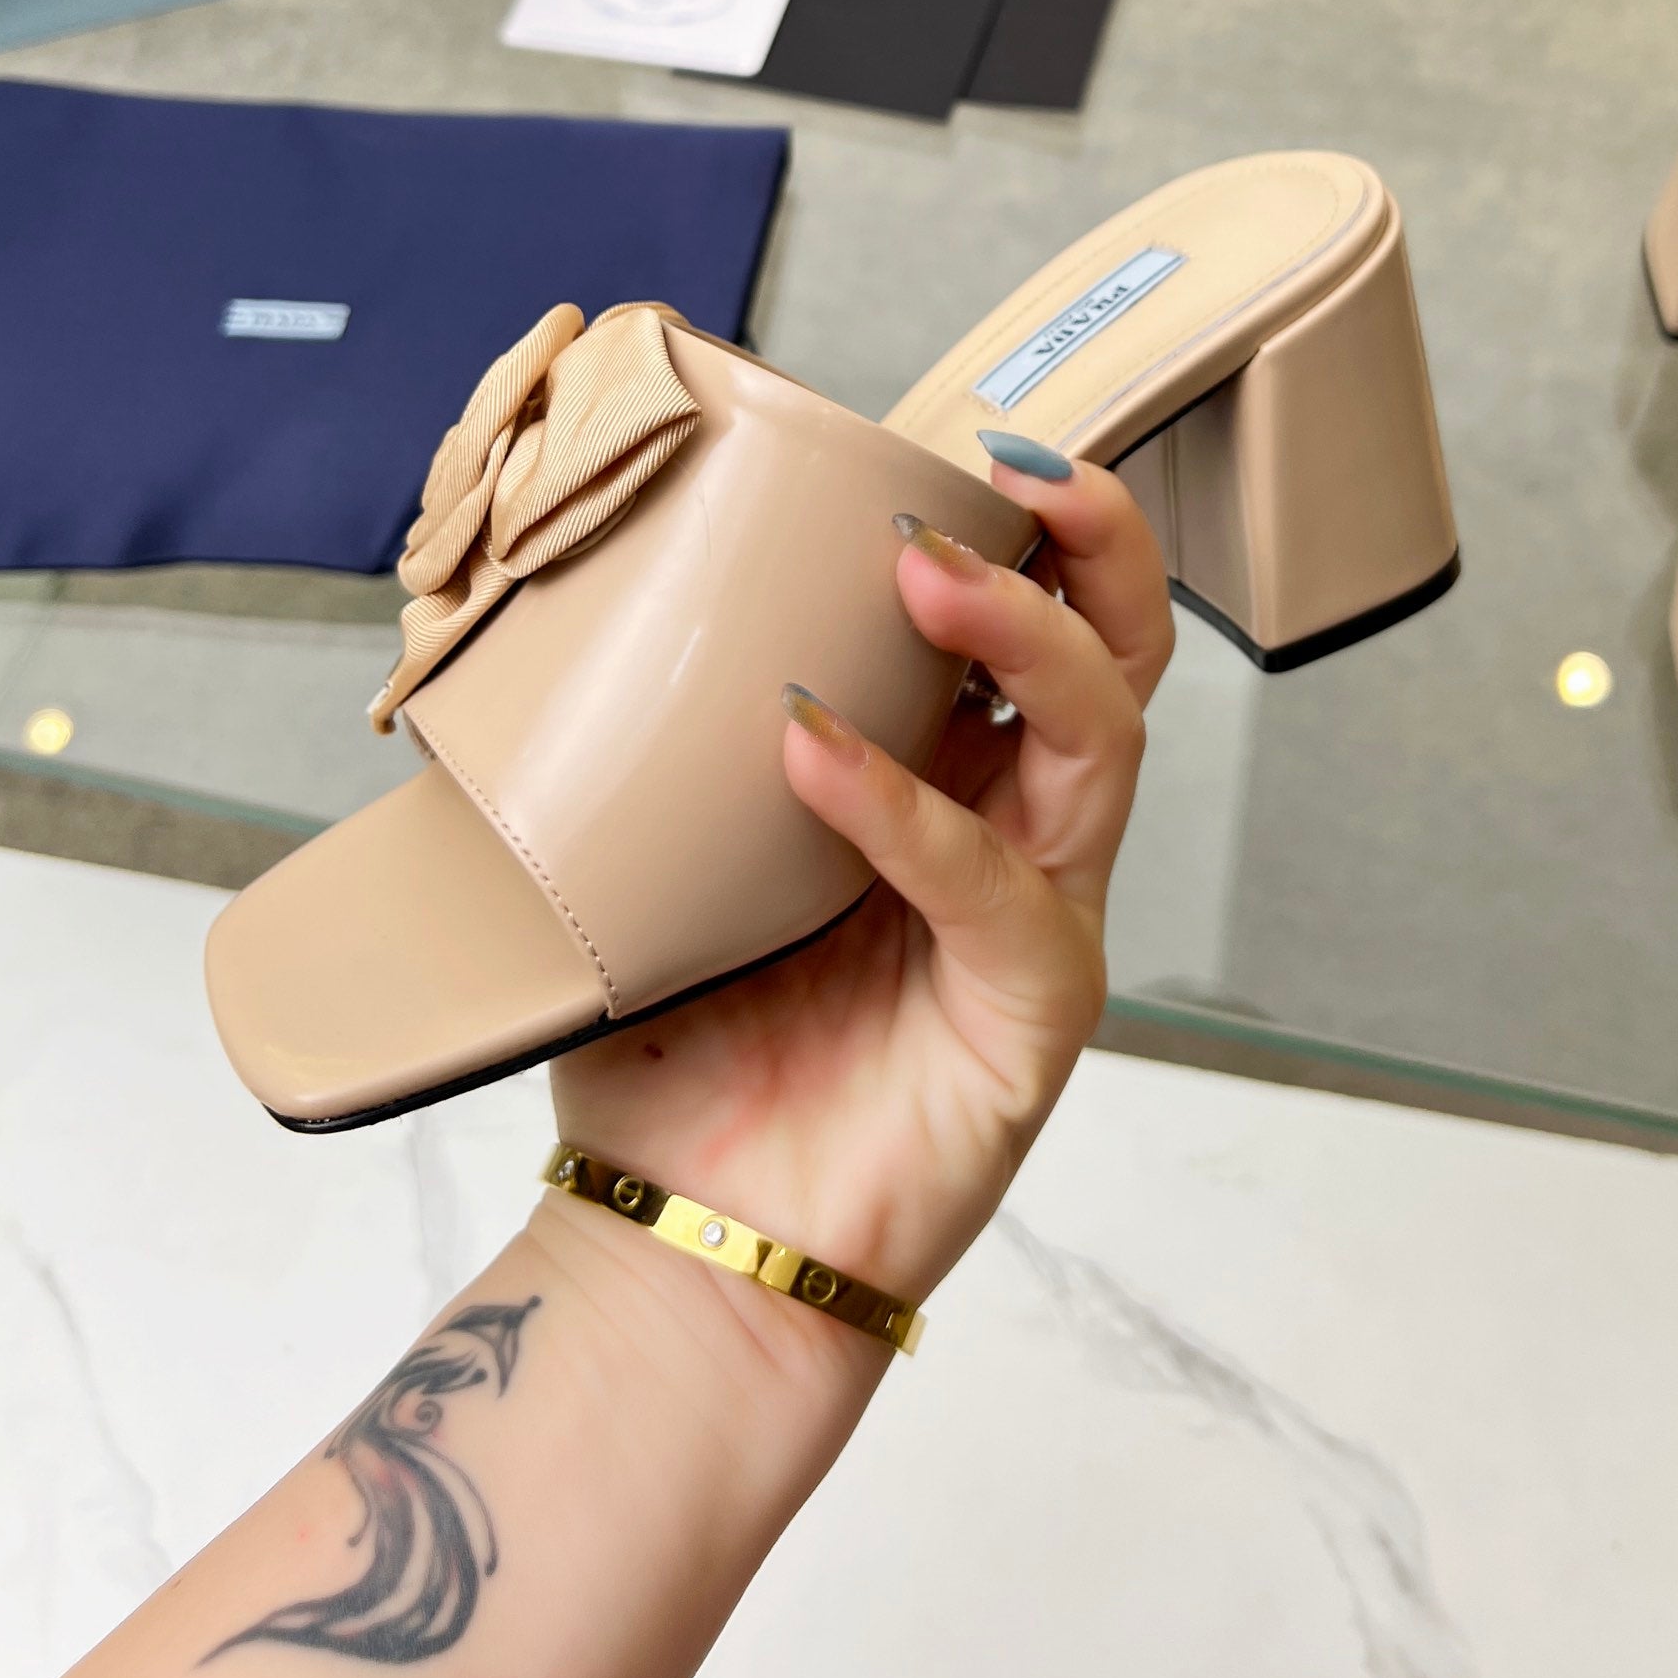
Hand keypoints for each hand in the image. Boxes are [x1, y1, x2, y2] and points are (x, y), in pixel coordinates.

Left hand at [541, 460, 1170, 1331]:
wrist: (685, 1244)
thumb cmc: (688, 1040)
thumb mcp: (671, 845)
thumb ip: (670, 729)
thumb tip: (556, 579)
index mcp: (951, 774)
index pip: (1041, 618)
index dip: (1040, 521)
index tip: (975, 433)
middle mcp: (1017, 832)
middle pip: (1120, 655)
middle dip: (1089, 544)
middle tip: (1011, 465)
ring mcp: (1038, 921)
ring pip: (1097, 745)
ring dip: (1020, 638)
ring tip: (919, 566)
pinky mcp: (1030, 1017)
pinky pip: (999, 894)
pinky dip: (909, 814)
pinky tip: (813, 754)